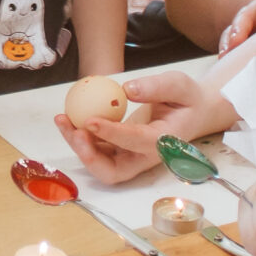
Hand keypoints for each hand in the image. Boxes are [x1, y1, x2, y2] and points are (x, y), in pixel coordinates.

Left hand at [54, 70, 231, 184]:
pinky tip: (68, 120)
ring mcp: (131, 158)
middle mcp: (145, 157)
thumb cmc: (187, 99)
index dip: (111, 134)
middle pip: (113, 171)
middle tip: (73, 131)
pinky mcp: (120, 153)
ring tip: (63, 120)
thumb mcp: (179, 85)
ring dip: (79, 146)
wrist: (193, 114)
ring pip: (100, 165)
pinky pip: (97, 152)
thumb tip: (126, 89)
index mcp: (164, 142)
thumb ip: (156, 87)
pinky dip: (80, 139)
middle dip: (89, 157)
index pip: (135, 142)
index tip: (90, 120)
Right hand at [217, 0, 255, 54]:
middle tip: (238, 40)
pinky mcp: (241, 40)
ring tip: (225, 56)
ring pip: (233, 32)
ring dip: (228, 43)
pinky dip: (227, 55)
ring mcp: (246, 25)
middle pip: (245, 16)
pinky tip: (225, 67)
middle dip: (240, 28)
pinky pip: (230, 46)